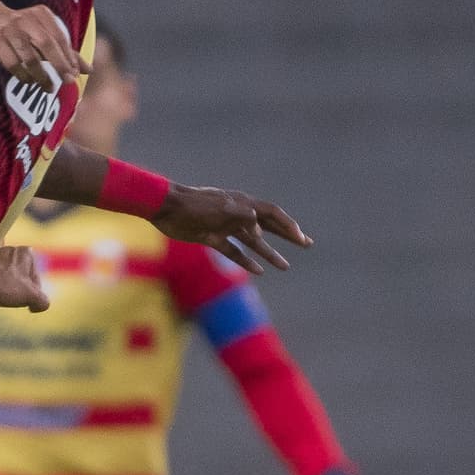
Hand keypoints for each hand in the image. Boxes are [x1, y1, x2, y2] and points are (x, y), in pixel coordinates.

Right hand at [0, 1, 82, 91]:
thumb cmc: (22, 28)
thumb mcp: (43, 32)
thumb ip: (65, 50)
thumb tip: (89, 70)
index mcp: (41, 14)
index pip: (59, 36)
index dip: (69, 56)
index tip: (76, 73)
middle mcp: (26, 19)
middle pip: (46, 44)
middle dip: (59, 64)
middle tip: (67, 80)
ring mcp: (10, 29)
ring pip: (29, 56)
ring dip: (40, 74)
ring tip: (48, 87)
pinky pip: (12, 62)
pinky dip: (22, 74)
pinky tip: (29, 81)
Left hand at [0, 244, 49, 311]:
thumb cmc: (2, 283)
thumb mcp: (30, 295)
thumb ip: (42, 301)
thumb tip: (40, 306)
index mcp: (27, 253)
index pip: (36, 283)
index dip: (30, 296)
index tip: (21, 299)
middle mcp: (12, 252)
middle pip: (21, 283)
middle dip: (15, 294)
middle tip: (7, 297)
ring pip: (6, 284)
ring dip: (2, 293)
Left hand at [153, 183, 312, 274]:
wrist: (167, 208)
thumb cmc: (195, 205)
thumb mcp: (223, 208)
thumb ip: (244, 217)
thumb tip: (259, 231)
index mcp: (243, 203)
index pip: (272, 214)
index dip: (288, 226)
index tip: (301, 239)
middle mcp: (237, 214)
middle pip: (268, 226)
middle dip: (287, 235)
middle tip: (307, 244)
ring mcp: (225, 226)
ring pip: (253, 242)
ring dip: (269, 253)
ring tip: (285, 266)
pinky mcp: (212, 237)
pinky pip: (233, 251)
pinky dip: (245, 261)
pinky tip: (258, 271)